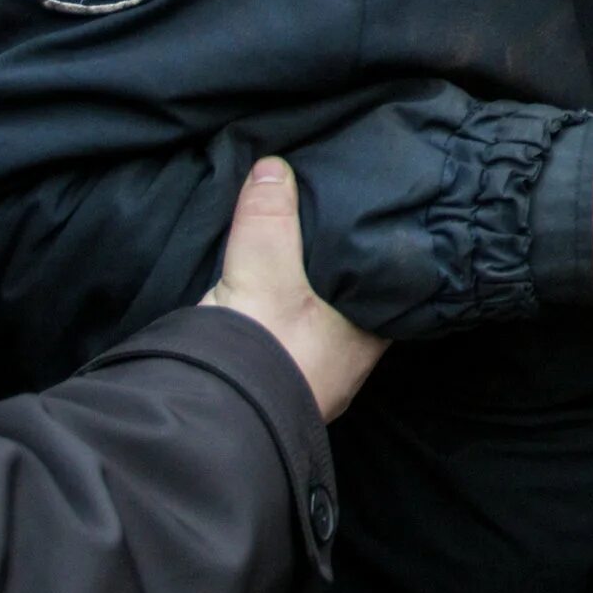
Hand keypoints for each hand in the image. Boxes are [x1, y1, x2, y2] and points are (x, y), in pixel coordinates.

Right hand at [202, 159, 385, 421]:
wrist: (201, 424)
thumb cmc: (256, 351)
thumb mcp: (263, 268)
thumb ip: (269, 216)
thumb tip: (275, 167)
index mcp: (362, 342)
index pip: (391, 291)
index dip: (381, 259)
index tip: (372, 227)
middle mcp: (341, 369)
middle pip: (349, 308)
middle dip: (337, 277)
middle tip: (327, 233)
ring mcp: (303, 384)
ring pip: (312, 330)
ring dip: (302, 302)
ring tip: (289, 259)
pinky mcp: (265, 390)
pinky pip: (278, 345)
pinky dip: (272, 322)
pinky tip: (255, 300)